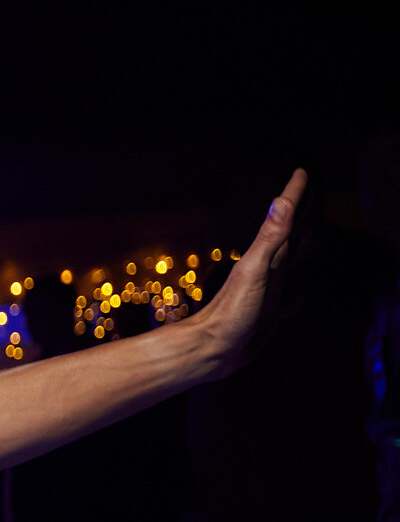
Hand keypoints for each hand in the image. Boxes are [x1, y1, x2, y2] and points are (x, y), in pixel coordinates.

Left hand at [187, 169, 305, 377]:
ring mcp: (267, 292)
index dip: (293, 195)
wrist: (211, 350)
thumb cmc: (231, 313)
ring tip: (309, 235)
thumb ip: (269, 238)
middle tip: (308, 196)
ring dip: (299, 250)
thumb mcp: (255, 271)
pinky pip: (287, 303)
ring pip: (289, 265)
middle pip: (288, 237)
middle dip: (299, 217)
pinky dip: (297, 297)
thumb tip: (281, 201)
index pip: (283, 218)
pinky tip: (300, 298)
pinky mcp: (267, 316)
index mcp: (267, 258)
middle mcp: (267, 271)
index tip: (300, 171)